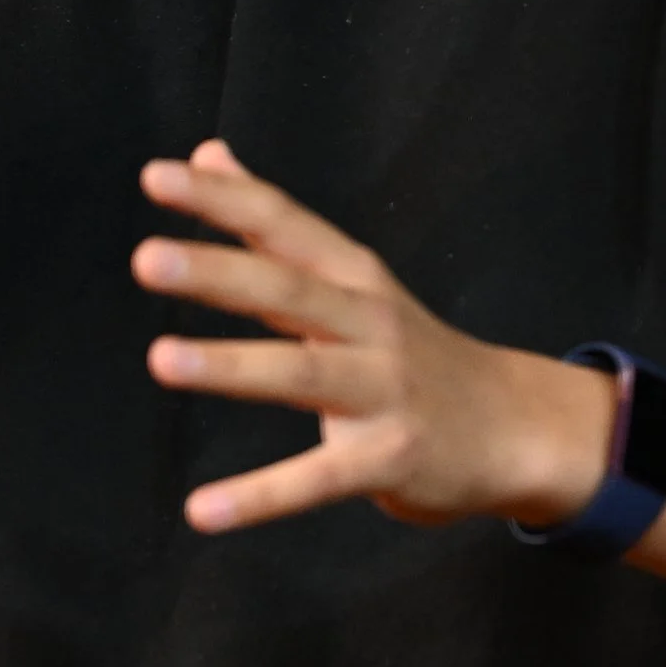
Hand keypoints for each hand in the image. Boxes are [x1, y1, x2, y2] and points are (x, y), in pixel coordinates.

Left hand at [132, 142, 612, 533]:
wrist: (517, 427)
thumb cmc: (416, 353)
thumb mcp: (354, 280)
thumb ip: (276, 227)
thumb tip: (210, 154)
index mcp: (354, 278)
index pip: (284, 226)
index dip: (224, 200)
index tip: (158, 177)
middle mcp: (368, 324)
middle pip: (289, 291)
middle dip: (219, 272)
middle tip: (148, 259)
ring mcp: (382, 391)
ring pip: (300, 374)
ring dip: (231, 366)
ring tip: (160, 359)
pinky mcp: (388, 460)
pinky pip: (316, 481)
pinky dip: (259, 498)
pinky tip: (201, 511)